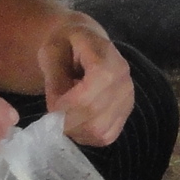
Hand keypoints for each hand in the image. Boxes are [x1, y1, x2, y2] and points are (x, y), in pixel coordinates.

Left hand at [40, 12, 134, 146]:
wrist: (85, 43)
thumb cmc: (66, 45)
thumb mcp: (51, 51)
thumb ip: (53, 79)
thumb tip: (57, 111)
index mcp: (107, 59)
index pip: (89, 95)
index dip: (67, 106)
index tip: (51, 105)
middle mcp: (124, 81)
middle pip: (94, 115)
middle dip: (67, 121)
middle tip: (53, 115)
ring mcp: (128, 99)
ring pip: (100, 131)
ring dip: (76, 130)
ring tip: (65, 117)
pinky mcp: (126, 114)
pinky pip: (106, 137)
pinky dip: (86, 136)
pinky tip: (77, 122)